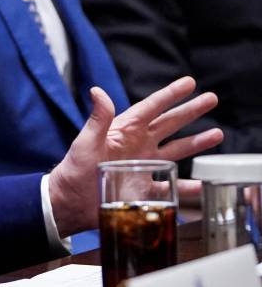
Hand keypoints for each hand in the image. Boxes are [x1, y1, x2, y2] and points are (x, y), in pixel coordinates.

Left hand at [49, 76, 222, 234]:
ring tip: (217, 134)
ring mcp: (143, 166)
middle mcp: (137, 146)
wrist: (70, 203)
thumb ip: (97, 119)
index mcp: (123, 131)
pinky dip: (188, 186)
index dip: (170, 95)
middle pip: (170, 124)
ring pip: (176, 150)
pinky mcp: (144, 189)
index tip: (188, 83)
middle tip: (211, 99)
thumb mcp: (85, 142)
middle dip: (191, 111)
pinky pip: (172, 186)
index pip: (151, 108)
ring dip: (197, 142)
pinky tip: (204, 184)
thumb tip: (97, 90)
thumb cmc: (73, 170)